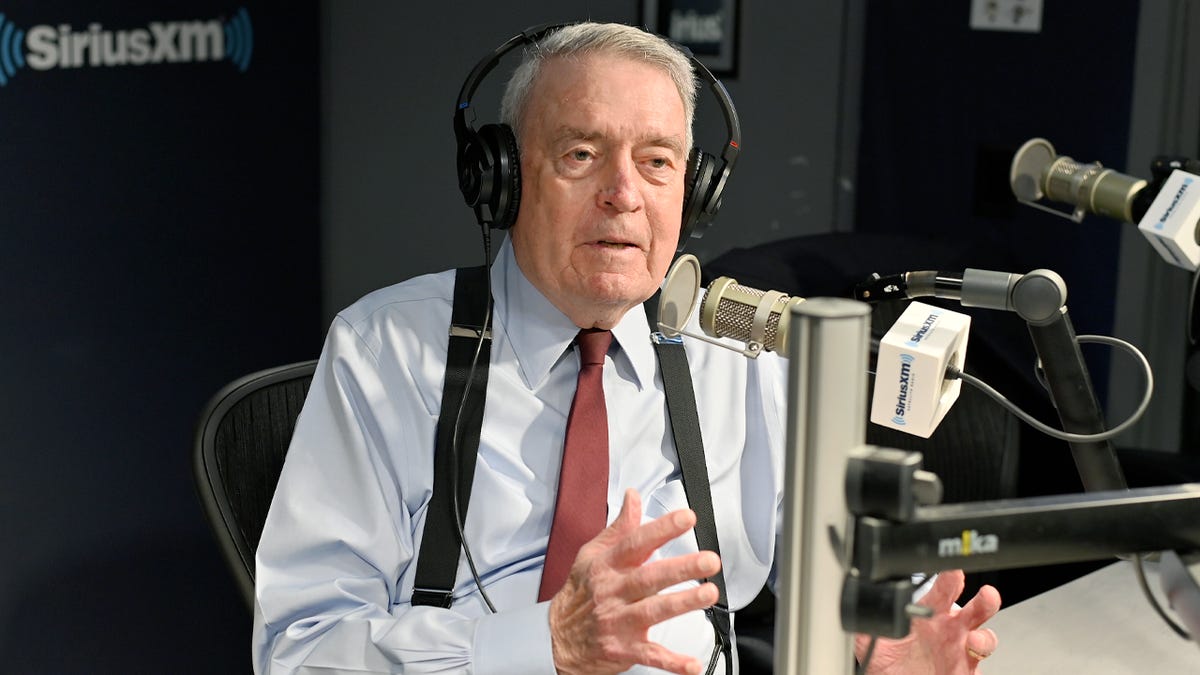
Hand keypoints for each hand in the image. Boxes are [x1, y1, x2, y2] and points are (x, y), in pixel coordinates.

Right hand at [548, 488, 721, 674]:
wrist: (557, 638)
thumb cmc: (580, 593)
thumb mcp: (592, 554)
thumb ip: (619, 527)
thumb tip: (634, 497)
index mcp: (607, 566)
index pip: (636, 542)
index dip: (661, 528)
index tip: (687, 518)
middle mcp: (613, 592)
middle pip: (649, 577)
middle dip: (680, 568)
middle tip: (709, 560)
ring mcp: (618, 622)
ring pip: (653, 611)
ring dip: (682, 603)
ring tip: (708, 594)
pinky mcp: (623, 650)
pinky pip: (650, 656)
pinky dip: (671, 663)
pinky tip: (692, 664)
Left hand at [856, 569, 1000, 674]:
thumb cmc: (890, 664)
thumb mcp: (871, 639)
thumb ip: (868, 619)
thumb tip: (858, 603)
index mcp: (928, 615)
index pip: (941, 591)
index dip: (948, 577)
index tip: (951, 568)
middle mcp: (948, 629)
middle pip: (972, 607)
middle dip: (980, 596)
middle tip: (979, 589)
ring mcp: (959, 649)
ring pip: (983, 633)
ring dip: (985, 627)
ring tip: (980, 622)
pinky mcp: (965, 669)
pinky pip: (979, 659)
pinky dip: (980, 651)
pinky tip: (973, 646)